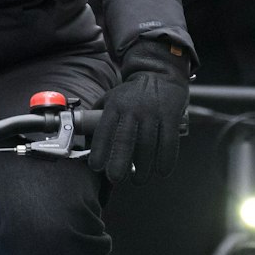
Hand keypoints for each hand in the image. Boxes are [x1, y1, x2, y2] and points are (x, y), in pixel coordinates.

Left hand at [91, 39, 190, 183]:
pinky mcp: (171, 116)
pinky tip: (161, 171)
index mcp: (116, 106)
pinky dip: (165, 160)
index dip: (99, 150)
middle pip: (125, 140)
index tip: (96, 166)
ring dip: (144, 167)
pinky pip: (169, 142)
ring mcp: (153, 113)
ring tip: (138, 180)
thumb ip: (99, 115)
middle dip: (119, 163)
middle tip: (116, 179)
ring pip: (148, 145)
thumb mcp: (112, 97)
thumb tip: (84, 135)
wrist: (160, 74)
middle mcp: (133, 110)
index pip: (104, 130)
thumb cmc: (132, 93)